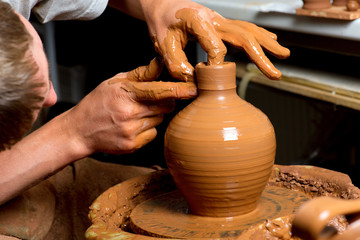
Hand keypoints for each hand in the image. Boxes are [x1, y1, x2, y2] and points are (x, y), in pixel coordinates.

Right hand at [65, 58, 196, 154]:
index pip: (158, 91)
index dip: (178, 90)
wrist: (79, 131)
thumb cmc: (97, 103)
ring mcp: (131, 132)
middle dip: (164, 102)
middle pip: (165, 107)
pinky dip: (147, 129)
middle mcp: (129, 114)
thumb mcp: (114, 82)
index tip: (194, 90)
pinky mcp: (132, 145)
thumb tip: (160, 64)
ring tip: (134, 113)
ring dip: (154, 115)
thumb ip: (140, 74)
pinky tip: (132, 126)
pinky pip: (152, 134)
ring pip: (159, 120)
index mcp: (125, 94)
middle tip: (151, 100)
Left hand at [142, 0, 289, 80]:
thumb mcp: (162, 43)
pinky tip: (271, 41)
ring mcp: (220, 20)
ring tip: (284, 56)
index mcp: (198, 21)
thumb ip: (176, 63)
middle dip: (261, 56)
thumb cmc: (161, 22)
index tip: (211, 76)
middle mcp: (214, 19)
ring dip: (267, 44)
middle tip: (275, 74)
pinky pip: (244, 29)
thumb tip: (194, 81)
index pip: (216, 45)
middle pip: (243, 36)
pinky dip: (259, 36)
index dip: (217, 63)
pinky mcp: (221, 23)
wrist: (162, 4)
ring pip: (248, 30)